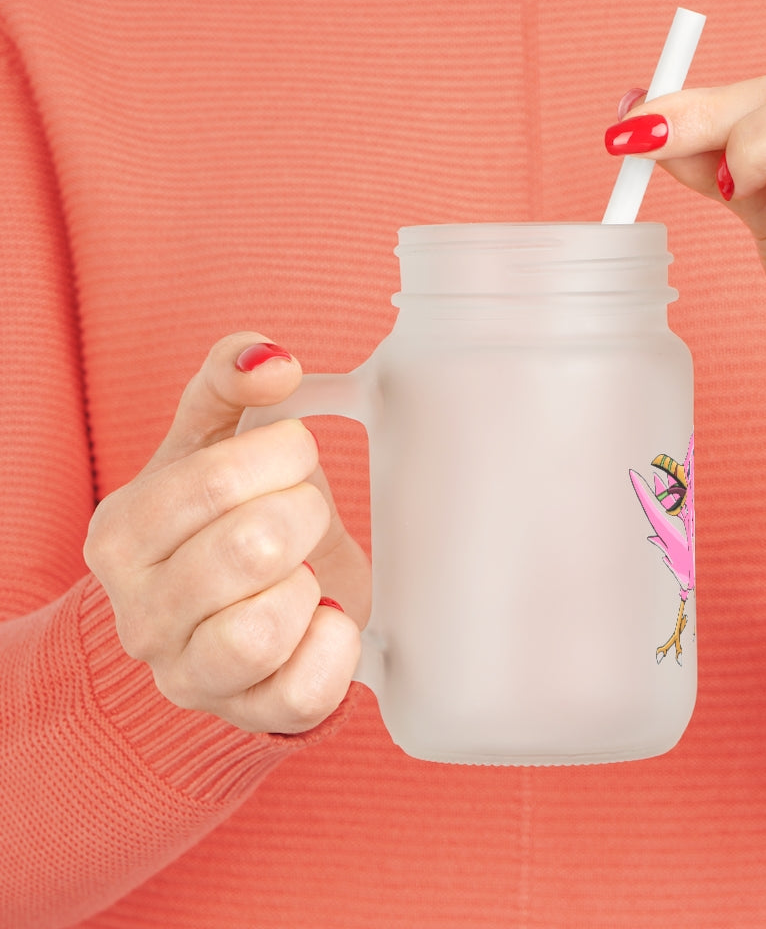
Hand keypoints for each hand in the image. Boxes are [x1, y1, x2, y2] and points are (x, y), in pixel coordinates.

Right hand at [84, 333, 369, 733]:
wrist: (231, 609)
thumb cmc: (223, 518)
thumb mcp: (213, 440)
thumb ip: (229, 381)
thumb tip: (271, 359)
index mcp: (122, 535)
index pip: (215, 481)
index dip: (282, 455)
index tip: (295, 455)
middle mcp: (140, 614)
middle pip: (251, 548)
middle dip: (304, 514)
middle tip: (304, 514)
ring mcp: (189, 675)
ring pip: (264, 629)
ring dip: (309, 584)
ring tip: (304, 571)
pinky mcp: (248, 714)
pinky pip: (304, 692)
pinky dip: (335, 645)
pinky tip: (324, 616)